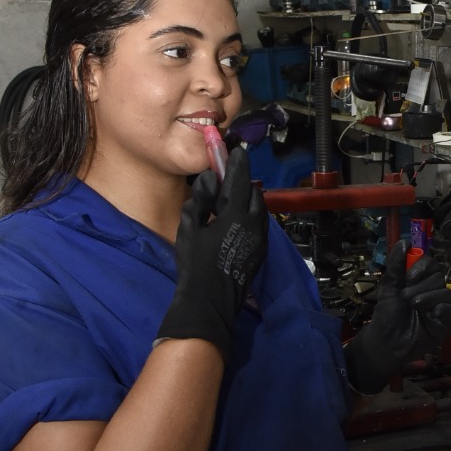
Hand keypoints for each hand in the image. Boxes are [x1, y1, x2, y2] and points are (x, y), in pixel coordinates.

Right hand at [156, 147, 268, 359]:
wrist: (211, 300)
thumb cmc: (195, 264)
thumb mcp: (189, 227)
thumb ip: (200, 200)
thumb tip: (209, 178)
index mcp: (236, 215)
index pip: (240, 180)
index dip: (237, 163)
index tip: (236, 150)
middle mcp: (255, 224)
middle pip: (254, 193)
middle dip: (243, 181)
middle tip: (229, 175)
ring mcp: (261, 238)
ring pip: (260, 209)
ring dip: (249, 198)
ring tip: (232, 196)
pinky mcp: (261, 250)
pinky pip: (260, 223)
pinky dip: (251, 214)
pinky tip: (237, 218)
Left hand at [345, 241, 450, 392]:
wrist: (387, 342)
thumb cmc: (387, 314)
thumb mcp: (388, 287)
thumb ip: (395, 265)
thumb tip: (404, 242)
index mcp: (419, 280)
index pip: (430, 263)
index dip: (422, 265)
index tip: (410, 276)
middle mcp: (432, 290)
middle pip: (438, 276)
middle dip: (421, 285)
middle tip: (405, 296)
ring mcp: (440, 306)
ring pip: (444, 292)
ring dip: (427, 297)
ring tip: (413, 306)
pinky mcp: (446, 322)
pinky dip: (443, 309)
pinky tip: (433, 313)